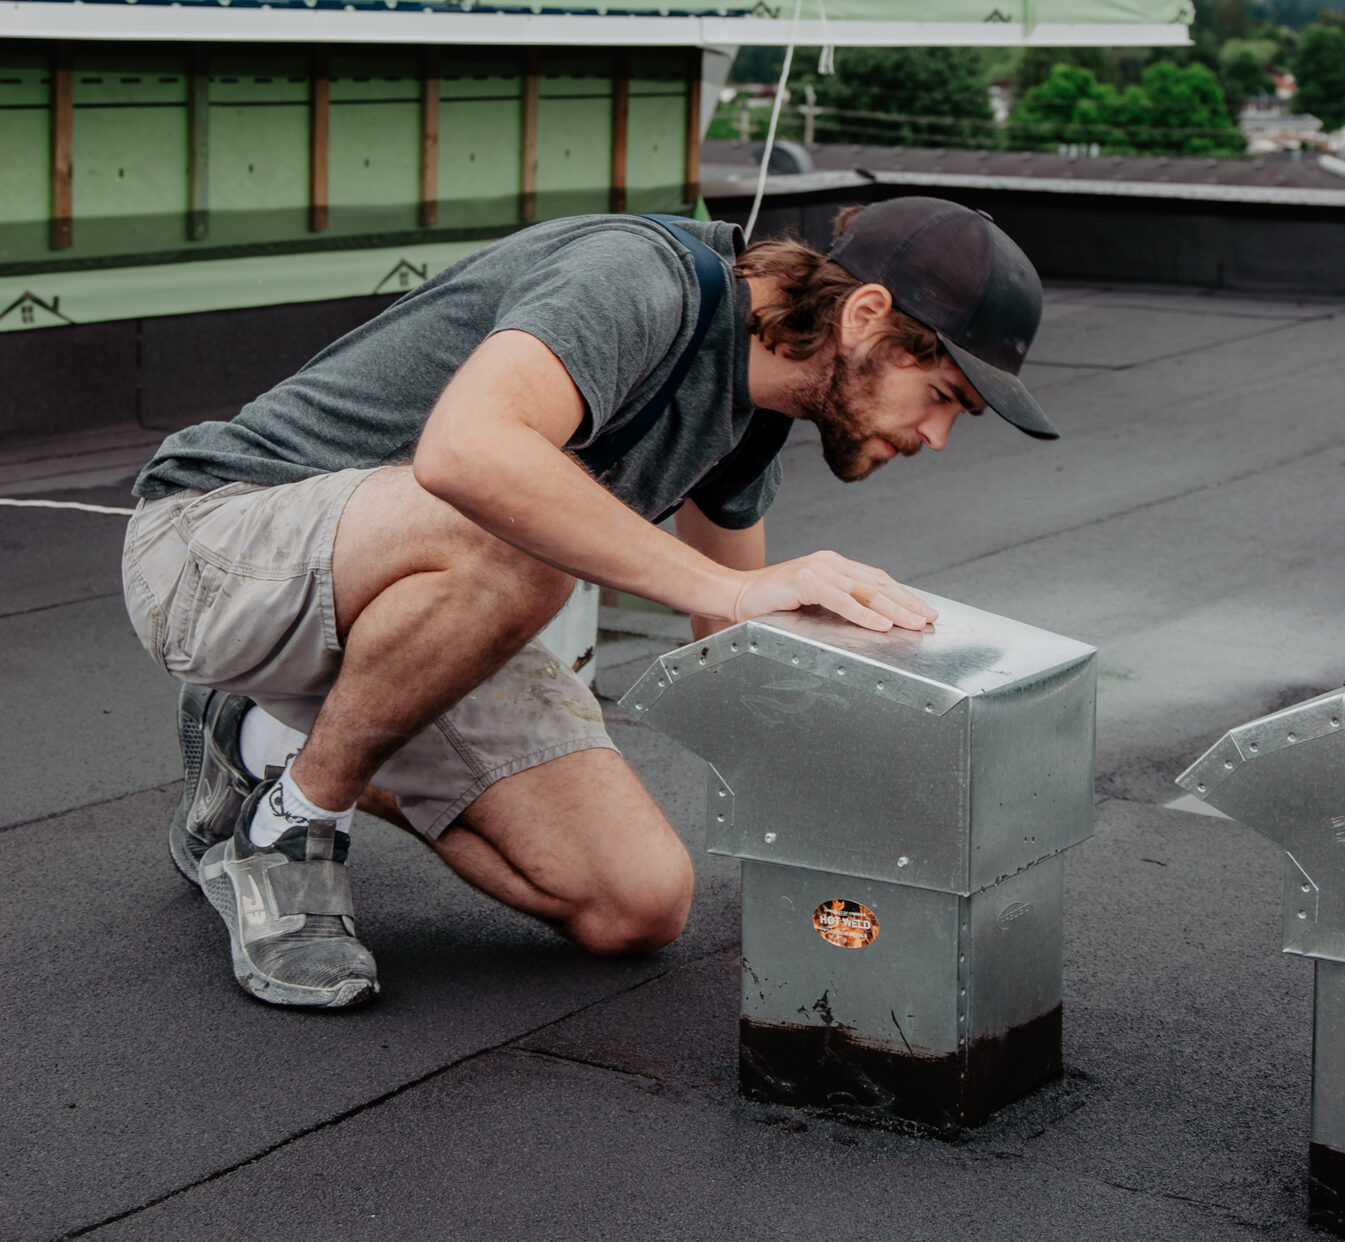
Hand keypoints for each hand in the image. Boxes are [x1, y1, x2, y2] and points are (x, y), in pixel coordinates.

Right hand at [729, 551, 937, 632]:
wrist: (734, 594)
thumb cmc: (770, 603)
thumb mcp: (811, 601)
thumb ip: (836, 603)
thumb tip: (869, 619)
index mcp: (833, 564)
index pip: (875, 579)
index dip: (902, 594)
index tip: (922, 609)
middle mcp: (829, 562)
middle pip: (877, 584)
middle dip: (907, 602)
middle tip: (929, 618)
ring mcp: (817, 569)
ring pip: (865, 592)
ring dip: (894, 610)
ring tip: (914, 623)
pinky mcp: (805, 581)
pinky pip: (842, 601)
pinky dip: (864, 615)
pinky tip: (882, 625)